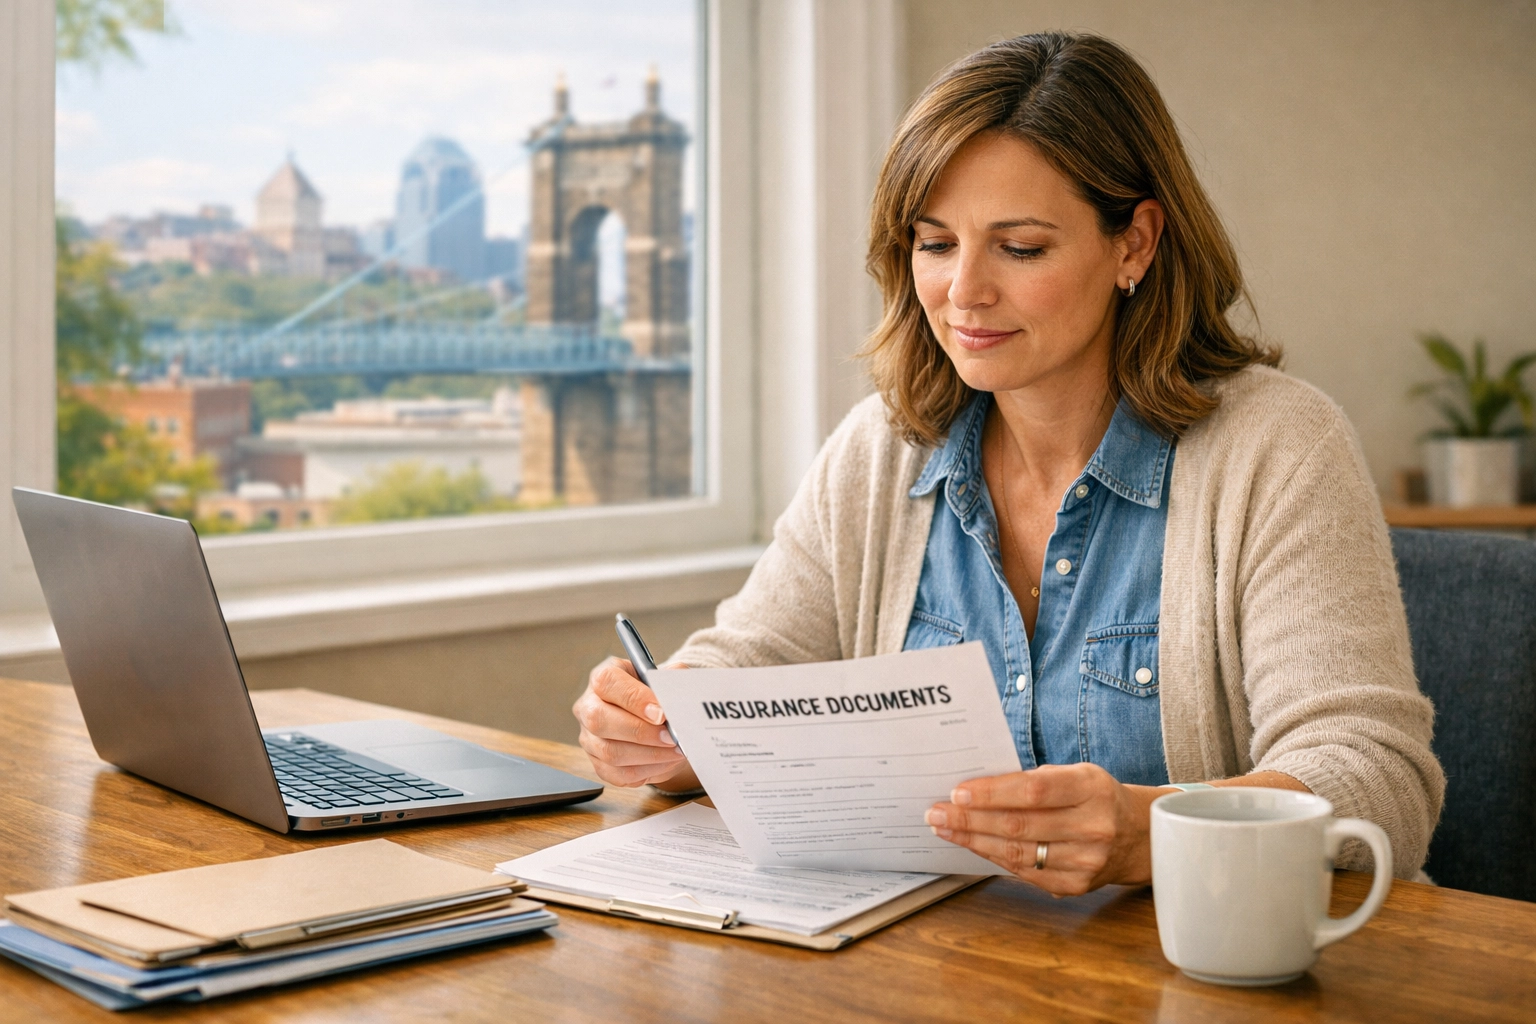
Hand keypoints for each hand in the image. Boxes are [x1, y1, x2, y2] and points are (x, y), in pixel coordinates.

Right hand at [572, 657, 694, 787]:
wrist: (655, 719)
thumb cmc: (657, 696)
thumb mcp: (665, 679)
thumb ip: (671, 682)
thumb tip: (678, 698)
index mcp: (603, 678)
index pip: (607, 682)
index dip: (635, 699)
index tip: (662, 713)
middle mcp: (588, 706)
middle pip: (599, 720)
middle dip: (641, 732)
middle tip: (671, 737)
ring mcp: (589, 737)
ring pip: (609, 752)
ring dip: (649, 755)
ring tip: (675, 751)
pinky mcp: (597, 763)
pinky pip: (618, 773)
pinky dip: (647, 771)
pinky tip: (665, 761)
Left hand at [925, 763, 1162, 895]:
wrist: (1139, 836)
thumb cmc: (1095, 797)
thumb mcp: (1076, 774)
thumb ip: (1034, 779)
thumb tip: (977, 787)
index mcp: (1091, 789)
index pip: (1034, 791)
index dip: (992, 793)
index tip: (958, 792)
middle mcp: (1092, 828)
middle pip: (1019, 825)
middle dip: (970, 819)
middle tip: (936, 812)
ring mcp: (1085, 861)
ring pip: (1017, 853)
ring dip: (974, 840)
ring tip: (945, 828)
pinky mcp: (1076, 885)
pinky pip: (1024, 872)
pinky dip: (993, 857)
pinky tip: (973, 845)